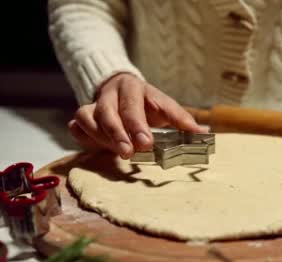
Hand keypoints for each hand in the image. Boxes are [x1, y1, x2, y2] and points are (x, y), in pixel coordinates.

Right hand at [68, 73, 206, 158]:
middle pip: (110, 111)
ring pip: (89, 117)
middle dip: (120, 133)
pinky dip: (84, 136)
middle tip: (130, 152)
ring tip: (119, 152)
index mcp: (136, 88)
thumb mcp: (165, 107)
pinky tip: (96, 146)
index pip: (137, 104)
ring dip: (103, 137)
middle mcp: (112, 93)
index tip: (148, 143)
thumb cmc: (146, 104)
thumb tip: (204, 133)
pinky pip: (76, 125)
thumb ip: (181, 120)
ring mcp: (95, 103)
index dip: (140, 124)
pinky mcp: (82, 115)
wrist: (118, 89)